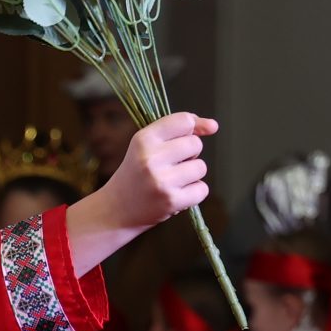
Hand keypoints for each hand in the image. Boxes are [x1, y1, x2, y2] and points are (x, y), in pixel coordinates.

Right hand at [81, 112, 216, 232]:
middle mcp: (150, 158)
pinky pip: (202, 189)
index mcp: (143, 139)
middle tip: (172, 165)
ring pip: (201, 167)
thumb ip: (178, 131)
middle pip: (195, 144)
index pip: (184, 121)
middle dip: (190, 154)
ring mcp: (161, 181)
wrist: (116, 209)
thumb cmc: (137, 173)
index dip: (193, 127)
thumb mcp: (147, 146)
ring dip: (192, 175)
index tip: (191, 135)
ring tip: (173, 181)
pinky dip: (194, 193)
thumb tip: (213, 126)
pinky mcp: (171, 201)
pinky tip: (177, 194)